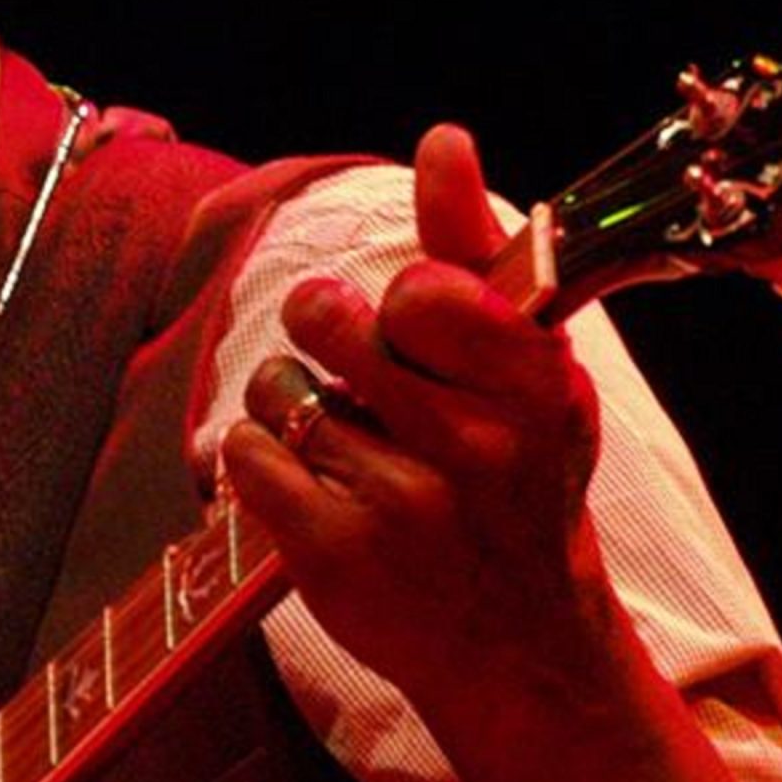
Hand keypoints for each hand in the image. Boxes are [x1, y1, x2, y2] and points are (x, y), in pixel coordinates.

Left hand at [219, 125, 613, 710]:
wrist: (519, 644)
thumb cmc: (515, 476)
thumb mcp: (524, 363)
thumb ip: (472, 249)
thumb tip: (441, 136)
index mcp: (536, 387)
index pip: (422, 288)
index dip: (400, 304)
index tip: (417, 332)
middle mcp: (478, 448)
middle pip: (329, 316)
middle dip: (325, 329)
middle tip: (360, 373)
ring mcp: (405, 506)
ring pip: (280, 385)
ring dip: (292, 401)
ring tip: (341, 439)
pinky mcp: (336, 554)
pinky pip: (245, 453)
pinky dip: (257, 460)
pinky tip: (308, 486)